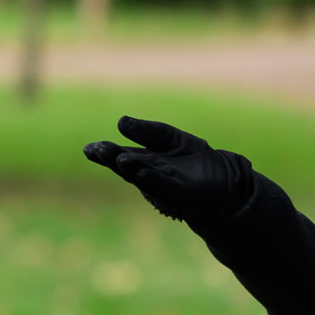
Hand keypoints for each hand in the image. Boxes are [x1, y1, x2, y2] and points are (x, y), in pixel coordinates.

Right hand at [82, 116, 254, 223]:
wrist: (224, 177)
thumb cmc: (193, 159)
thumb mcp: (170, 138)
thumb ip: (148, 131)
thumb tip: (121, 122)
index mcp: (143, 161)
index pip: (119, 155)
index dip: (105, 153)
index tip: (89, 148)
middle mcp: (149, 175)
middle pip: (128, 166)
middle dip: (113, 158)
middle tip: (98, 149)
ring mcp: (164, 185)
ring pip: (144, 177)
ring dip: (132, 169)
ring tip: (120, 158)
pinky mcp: (183, 192)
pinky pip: (165, 186)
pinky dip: (153, 179)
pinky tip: (143, 172)